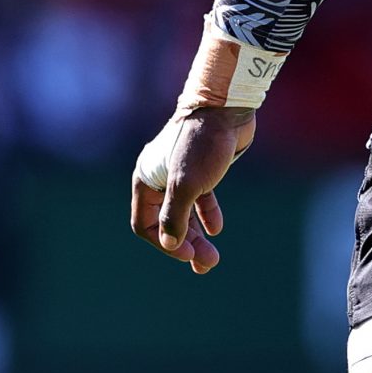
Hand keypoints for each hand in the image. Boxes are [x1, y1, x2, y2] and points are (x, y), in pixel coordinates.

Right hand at [129, 106, 255, 273]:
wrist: (227, 109)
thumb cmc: (202, 144)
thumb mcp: (186, 184)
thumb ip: (175, 216)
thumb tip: (171, 245)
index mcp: (145, 180)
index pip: (144, 224)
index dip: (164, 243)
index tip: (187, 254)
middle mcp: (158, 178)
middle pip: (167, 222)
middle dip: (186, 245)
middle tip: (208, 264)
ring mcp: (180, 173)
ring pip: (184, 213)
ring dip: (196, 236)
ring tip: (213, 257)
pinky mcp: (201, 169)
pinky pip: (199, 199)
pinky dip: (206, 214)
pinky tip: (216, 228)